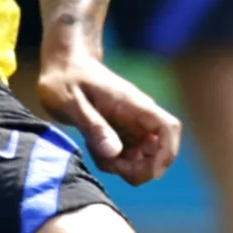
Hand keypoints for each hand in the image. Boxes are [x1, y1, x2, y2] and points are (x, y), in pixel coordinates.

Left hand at [25, 44, 182, 185]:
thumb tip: (115, 152)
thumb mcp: (70, 102)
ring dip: (126, 167)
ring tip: (96, 153)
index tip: (142, 169)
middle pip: (161, 150)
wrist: (63, 63)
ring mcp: (133, 124)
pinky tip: (94, 149)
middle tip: (108, 164)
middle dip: (140, 169)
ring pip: (145, 156)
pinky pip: (130, 154)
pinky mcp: (123, 130)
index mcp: (133, 105)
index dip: (165, 154)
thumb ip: (93, 126)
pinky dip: (116, 162)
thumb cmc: (64, 78)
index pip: (168, 129)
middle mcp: (139, 115)